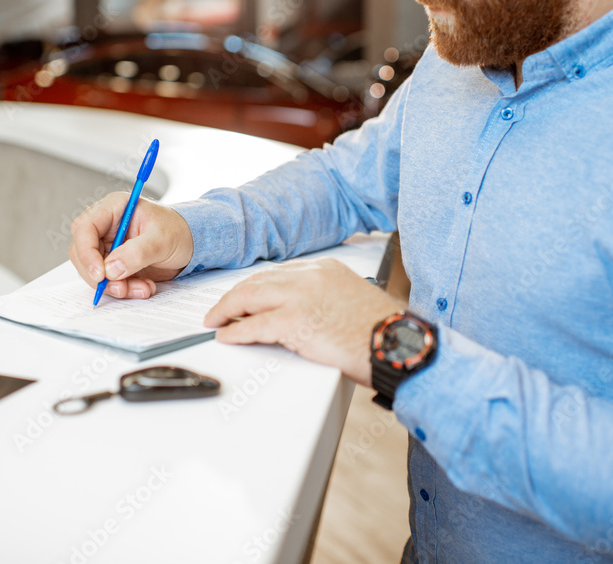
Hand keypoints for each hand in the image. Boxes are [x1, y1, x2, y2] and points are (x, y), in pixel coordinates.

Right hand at [69, 193, 193, 298]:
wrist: (191, 243)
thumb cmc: (178, 230)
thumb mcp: (162, 239)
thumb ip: (137, 252)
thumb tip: (111, 269)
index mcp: (114, 208)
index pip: (84, 228)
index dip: (86, 252)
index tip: (100, 274)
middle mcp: (106, 227)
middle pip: (83, 254)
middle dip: (101, 276)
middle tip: (121, 288)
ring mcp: (109, 246)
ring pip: (95, 272)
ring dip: (116, 286)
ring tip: (142, 288)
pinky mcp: (115, 264)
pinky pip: (109, 281)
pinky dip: (124, 289)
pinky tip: (144, 287)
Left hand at [203, 258, 403, 385]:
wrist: (396, 344)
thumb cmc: (381, 331)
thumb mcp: (351, 299)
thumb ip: (324, 298)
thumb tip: (304, 313)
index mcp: (325, 268)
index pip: (278, 273)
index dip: (256, 286)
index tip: (244, 296)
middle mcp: (311, 276)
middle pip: (258, 282)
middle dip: (234, 296)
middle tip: (220, 309)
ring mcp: (302, 296)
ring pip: (250, 297)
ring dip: (227, 310)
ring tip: (216, 321)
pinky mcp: (296, 321)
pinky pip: (255, 325)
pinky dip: (236, 331)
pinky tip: (226, 336)